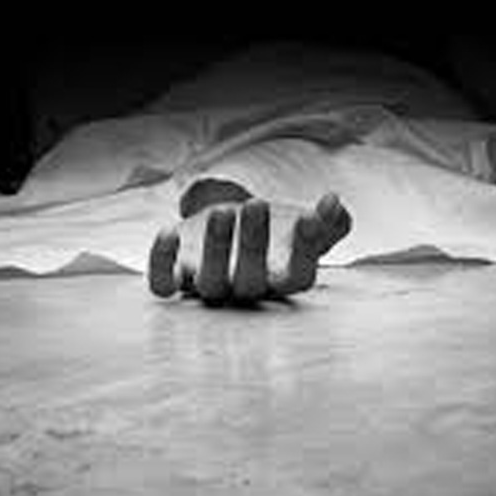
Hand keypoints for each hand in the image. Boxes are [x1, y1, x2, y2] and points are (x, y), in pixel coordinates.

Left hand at [148, 193, 351, 303]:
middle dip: (254, 245)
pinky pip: (162, 285)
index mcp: (281, 282)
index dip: (306, 251)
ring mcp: (208, 286)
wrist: (231, 232)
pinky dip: (160, 263)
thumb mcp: (303, 225)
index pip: (299, 279)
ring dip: (215, 249)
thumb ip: (329, 220)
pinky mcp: (176, 278)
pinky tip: (169, 230)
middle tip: (259, 204)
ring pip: (209, 284)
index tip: (309, 216)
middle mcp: (245, 292)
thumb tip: (335, 203)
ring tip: (224, 211)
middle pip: (250, 283)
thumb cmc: (274, 233)